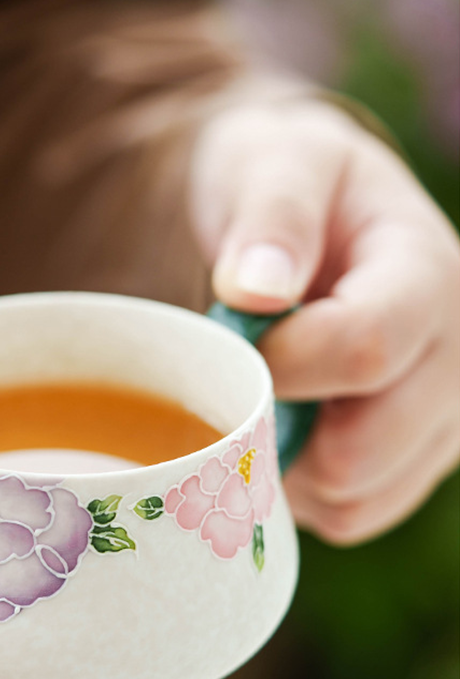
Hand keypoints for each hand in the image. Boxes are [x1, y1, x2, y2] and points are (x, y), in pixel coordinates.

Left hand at [190, 99, 459, 543]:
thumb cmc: (286, 184)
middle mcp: (458, 357)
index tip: (240, 336)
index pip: (366, 351)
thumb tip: (255, 291)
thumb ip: (272, 215)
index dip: (281, 362)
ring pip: (355, 500)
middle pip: (362, 451)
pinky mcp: (416, 463)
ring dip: (288, 465)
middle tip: (249, 374)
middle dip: (280, 425)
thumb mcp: (273, 162)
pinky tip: (288, 430)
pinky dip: (304, 491)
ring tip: (270, 396)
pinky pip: (351, 515)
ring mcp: (444, 420)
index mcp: (430, 273)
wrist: (312, 218)